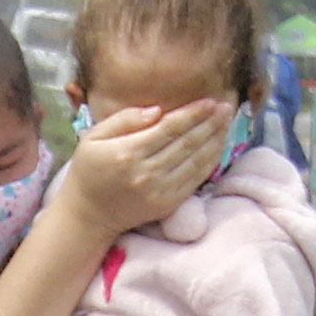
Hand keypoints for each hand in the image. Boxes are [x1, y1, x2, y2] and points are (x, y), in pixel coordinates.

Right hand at [46, 97, 234, 244]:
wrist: (88, 215)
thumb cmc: (88, 171)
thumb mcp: (93, 137)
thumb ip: (124, 120)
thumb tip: (158, 110)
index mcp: (128, 152)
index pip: (169, 128)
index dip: (193, 113)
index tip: (210, 100)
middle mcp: (146, 172)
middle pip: (187, 142)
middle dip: (210, 122)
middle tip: (226, 106)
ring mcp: (160, 191)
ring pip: (196, 160)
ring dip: (215, 139)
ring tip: (227, 121)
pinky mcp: (168, 204)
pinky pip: (195, 179)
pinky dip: (210, 161)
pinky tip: (218, 145)